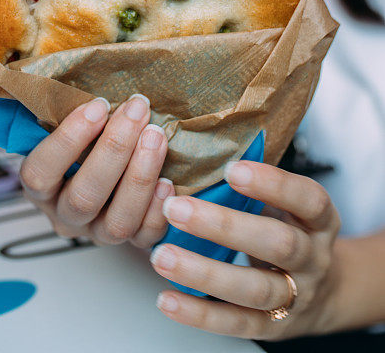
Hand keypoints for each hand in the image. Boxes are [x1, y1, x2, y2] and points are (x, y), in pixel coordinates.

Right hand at [19, 94, 173, 246]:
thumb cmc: (89, 139)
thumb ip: (71, 107)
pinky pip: (145, 238)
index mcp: (40, 188)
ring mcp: (96, 233)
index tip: (98, 105)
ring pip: (117, 222)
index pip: (40, 173)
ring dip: (140, 176)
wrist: (109, 173)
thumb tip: (80, 63)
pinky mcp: (130, 245)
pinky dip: (158, 210)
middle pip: (84, 196)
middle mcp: (64, 216)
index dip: (68, 140)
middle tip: (137, 110)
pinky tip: (169, 180)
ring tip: (157, 136)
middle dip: (114, 149)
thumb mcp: (71, 125)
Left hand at [150, 161, 341, 340]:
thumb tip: (199, 157)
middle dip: (224, 226)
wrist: (322, 293)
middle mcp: (313, 258)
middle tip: (177, 208)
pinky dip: (199, 314)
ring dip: (204, 273)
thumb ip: (254, 187)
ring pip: (254, 289)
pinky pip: (235, 323)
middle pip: (278, 244)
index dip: (273, 184)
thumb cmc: (289, 230)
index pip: (307, 199)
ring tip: (162, 256)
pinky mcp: (273, 328)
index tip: (232, 169)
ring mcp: (296, 297)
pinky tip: (167, 299)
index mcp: (319, 220)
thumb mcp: (285, 204)